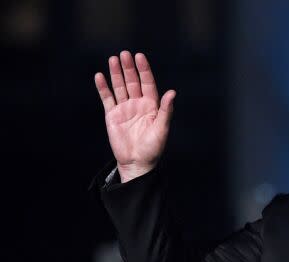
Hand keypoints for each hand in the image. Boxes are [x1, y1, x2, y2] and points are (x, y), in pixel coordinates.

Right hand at [94, 51, 175, 181]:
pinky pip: (107, 98)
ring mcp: (124, 109)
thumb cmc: (152, 148)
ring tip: (113, 59)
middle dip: (129, 68)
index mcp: (151, 106)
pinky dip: (103, 87)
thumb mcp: (161, 129)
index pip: (147, 83)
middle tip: (124, 54)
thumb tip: (172, 92)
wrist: (136, 163)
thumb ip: (166, 110)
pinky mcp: (112, 115)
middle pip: (133, 82)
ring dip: (116, 73)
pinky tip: (100, 76)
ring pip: (119, 87)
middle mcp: (138, 105)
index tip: (139, 57)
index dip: (144, 70)